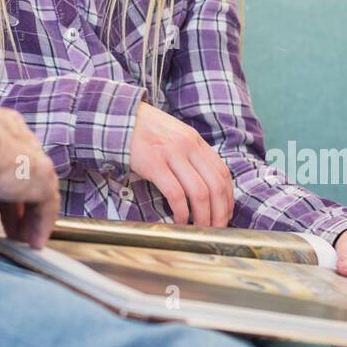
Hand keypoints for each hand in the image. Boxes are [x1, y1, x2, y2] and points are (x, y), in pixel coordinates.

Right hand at [0, 103, 58, 248]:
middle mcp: (10, 133)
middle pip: (17, 175)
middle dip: (10, 206)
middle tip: (4, 229)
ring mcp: (27, 152)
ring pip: (32, 187)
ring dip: (25, 216)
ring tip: (17, 238)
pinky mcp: (41, 173)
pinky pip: (46, 201)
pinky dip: (40, 223)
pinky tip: (33, 242)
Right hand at [128, 101, 233, 226]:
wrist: (118, 116)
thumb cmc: (144, 130)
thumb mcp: (174, 135)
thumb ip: (189, 154)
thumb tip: (201, 183)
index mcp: (195, 140)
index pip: (222, 173)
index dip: (227, 198)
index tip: (225, 214)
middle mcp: (188, 146)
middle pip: (216, 186)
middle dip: (220, 213)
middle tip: (217, 229)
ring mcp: (172, 154)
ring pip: (199, 193)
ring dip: (203, 217)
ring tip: (199, 229)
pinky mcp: (154, 164)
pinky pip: (176, 194)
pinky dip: (181, 212)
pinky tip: (178, 221)